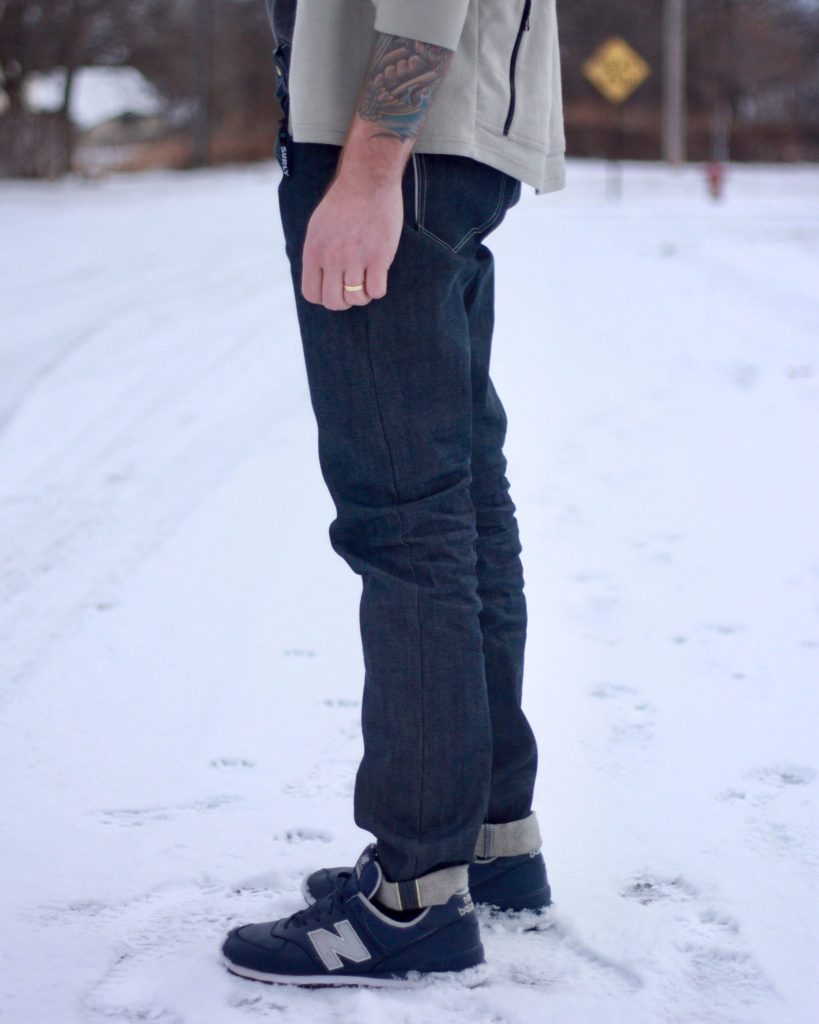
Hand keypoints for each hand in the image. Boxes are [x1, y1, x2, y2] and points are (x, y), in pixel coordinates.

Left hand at [301, 170, 403, 311]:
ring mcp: (354, 259)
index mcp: (313, 251)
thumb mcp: (317, 227)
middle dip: (345, 301)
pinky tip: (379, 273)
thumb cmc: (344, 201)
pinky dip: (378, 288)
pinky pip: (377, 291)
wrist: (367, 181)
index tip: (334, 289)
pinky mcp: (377, 257)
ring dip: (363, 294)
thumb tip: (320, 276)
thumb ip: (317, 253)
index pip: (311, 294)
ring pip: (357, 299)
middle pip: (334, 302)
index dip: (324, 297)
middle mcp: (331, 258)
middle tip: (353, 287)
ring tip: (367, 278)